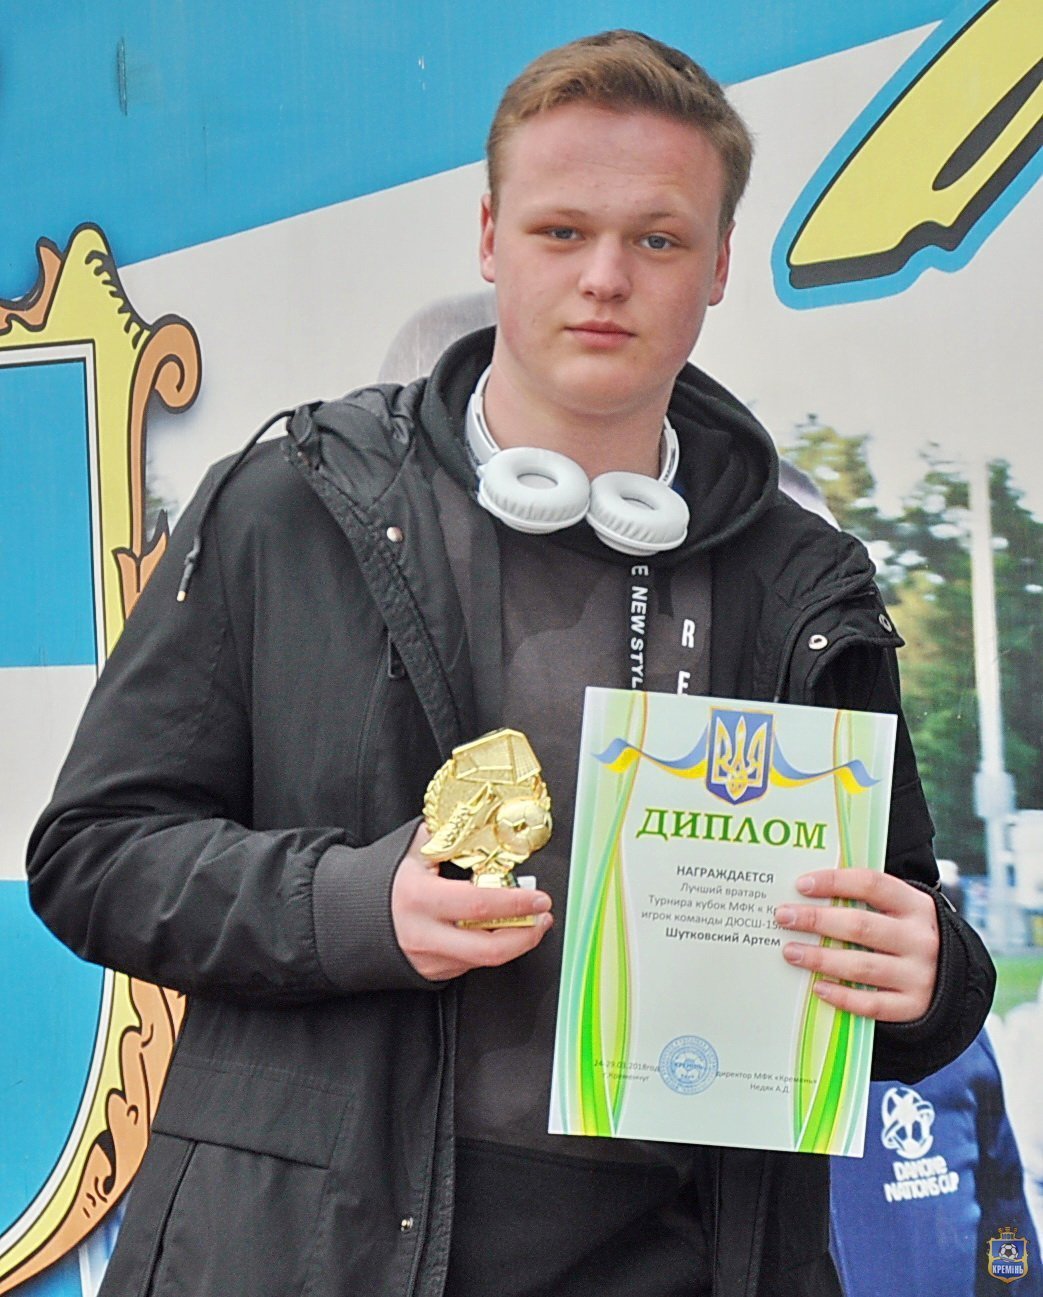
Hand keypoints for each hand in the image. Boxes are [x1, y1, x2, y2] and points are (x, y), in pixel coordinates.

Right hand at [392, 824, 553, 980]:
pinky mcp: (431, 973)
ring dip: (514, 943)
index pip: (479, 905)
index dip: (516, 904)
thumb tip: (479, 821)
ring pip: (483, 961)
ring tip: (530, 923)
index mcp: (420, 898)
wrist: (345, 919)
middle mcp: (425, 934)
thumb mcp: (410, 852)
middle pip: (489, 949)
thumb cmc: (378, 881)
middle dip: (526, 935)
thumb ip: (446, 837)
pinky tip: (498, 932)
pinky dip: (489, 948)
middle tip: (543, 917)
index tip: (539, 898)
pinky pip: (468, 964)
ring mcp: (428, 959)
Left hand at [774, 869, 938, 1021]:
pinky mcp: (913, 1006)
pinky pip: (872, 1004)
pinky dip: (842, 997)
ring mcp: (919, 975)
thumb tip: (807, 894)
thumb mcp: (899, 911)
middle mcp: (920, 939)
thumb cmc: (906, 935)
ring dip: (821, 959)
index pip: (872, 884)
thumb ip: (864, 901)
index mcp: (916, 905)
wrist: (950, 979)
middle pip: (861, 926)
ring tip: (790, 952)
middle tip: (783, 917)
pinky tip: (817, 987)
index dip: (834, 882)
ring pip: (862, 966)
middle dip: (817, 920)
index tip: (801, 884)